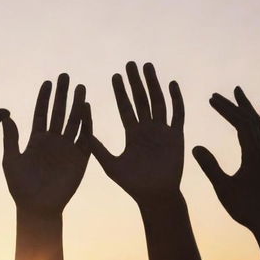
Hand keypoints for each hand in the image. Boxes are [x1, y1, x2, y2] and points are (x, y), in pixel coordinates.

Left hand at [2, 74, 90, 214]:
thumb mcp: (11, 160)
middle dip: (62, 95)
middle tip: (65, 76)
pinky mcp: (79, 158)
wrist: (38, 207)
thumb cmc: (21, 187)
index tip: (48, 82)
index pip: (41, 113)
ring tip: (80, 87)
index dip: (44, 98)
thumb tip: (6, 116)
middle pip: (58, 112)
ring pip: (73, 121)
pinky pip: (84, 138)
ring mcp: (67, 148)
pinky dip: (86, 123)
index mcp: (36, 140)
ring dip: (76, 105)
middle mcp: (53, 141)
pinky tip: (87, 109)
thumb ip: (10, 139)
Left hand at [91, 62, 183, 208]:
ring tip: (147, 66)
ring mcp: (162, 131)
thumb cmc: (132, 184)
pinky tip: (171, 84)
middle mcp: (147, 129)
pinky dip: (175, 99)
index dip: (120, 91)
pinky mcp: (176, 136)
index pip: (125, 107)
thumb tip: (82, 131)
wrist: (155, 196)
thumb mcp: (109, 163)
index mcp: (132, 133)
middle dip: (135, 81)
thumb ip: (96, 147)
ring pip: (158, 101)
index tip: (115, 75)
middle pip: (141, 99)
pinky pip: (177, 114)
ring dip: (153, 83)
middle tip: (131, 63)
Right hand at [193, 87, 259, 231]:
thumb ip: (210, 166)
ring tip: (243, 95)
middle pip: (252, 120)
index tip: (212, 99)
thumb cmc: (246, 208)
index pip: (240, 124)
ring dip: (252, 108)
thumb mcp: (223, 187)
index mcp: (254, 155)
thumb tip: (195, 147)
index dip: (226, 110)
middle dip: (235, 105)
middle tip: (220, 94)